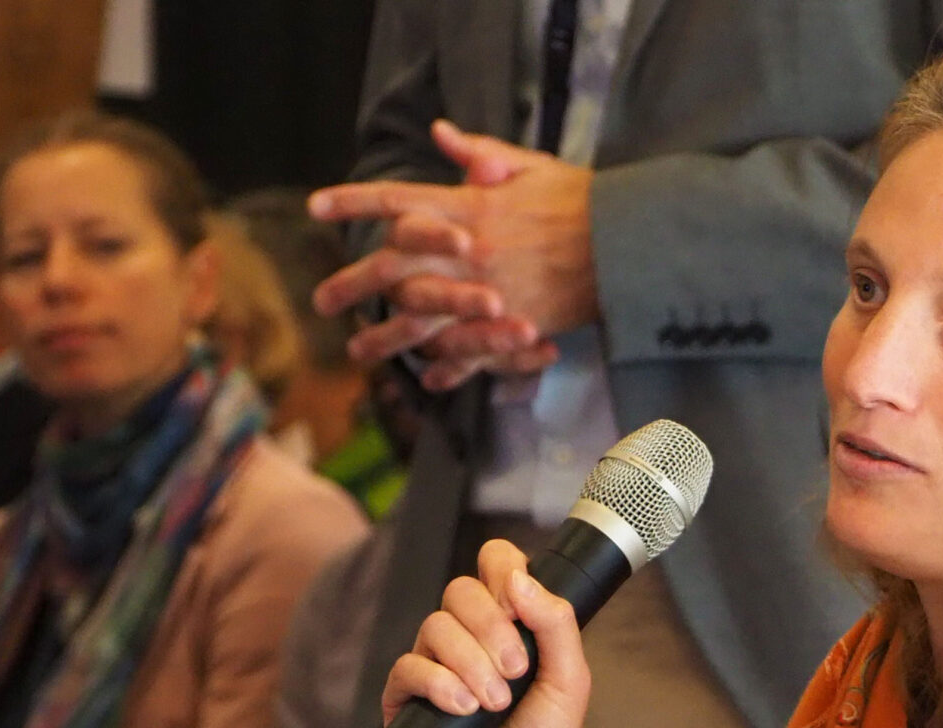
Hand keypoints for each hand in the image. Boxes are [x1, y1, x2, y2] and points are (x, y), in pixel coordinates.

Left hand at [311, 119, 593, 390]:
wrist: (625, 245)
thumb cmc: (581, 201)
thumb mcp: (530, 166)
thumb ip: (482, 153)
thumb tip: (442, 133)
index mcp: (468, 206)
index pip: (397, 200)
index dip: (353, 201)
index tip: (317, 207)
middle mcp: (468, 251)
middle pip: (392, 268)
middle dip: (351, 282)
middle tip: (321, 299)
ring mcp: (486, 293)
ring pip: (420, 320)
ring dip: (384, 338)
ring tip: (358, 351)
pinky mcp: (512, 326)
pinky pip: (468, 353)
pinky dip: (447, 369)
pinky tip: (428, 379)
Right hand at [387, 537, 593, 727]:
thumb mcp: (570, 684)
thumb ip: (557, 625)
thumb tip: (522, 580)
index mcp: (509, 627)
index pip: (495, 566)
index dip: (503, 569)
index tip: (520, 603)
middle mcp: (470, 640)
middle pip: (461, 590)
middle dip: (492, 628)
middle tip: (516, 671)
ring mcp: (436, 667)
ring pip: (435, 626)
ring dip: (471, 663)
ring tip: (493, 704)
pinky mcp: (406, 699)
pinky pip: (408, 666)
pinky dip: (439, 683)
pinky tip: (463, 709)